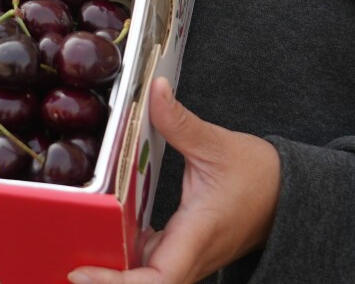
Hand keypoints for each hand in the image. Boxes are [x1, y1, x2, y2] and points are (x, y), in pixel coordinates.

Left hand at [67, 79, 279, 283]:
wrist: (289, 194)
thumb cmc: (261, 177)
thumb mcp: (217, 144)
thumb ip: (180, 122)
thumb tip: (154, 91)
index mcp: (198, 235)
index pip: (157, 278)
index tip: (82, 272)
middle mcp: (189, 255)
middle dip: (104, 282)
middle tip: (65, 261)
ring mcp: (184, 256)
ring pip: (143, 277)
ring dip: (111, 270)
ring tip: (72, 250)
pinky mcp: (181, 249)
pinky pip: (147, 263)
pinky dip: (122, 256)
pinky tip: (99, 234)